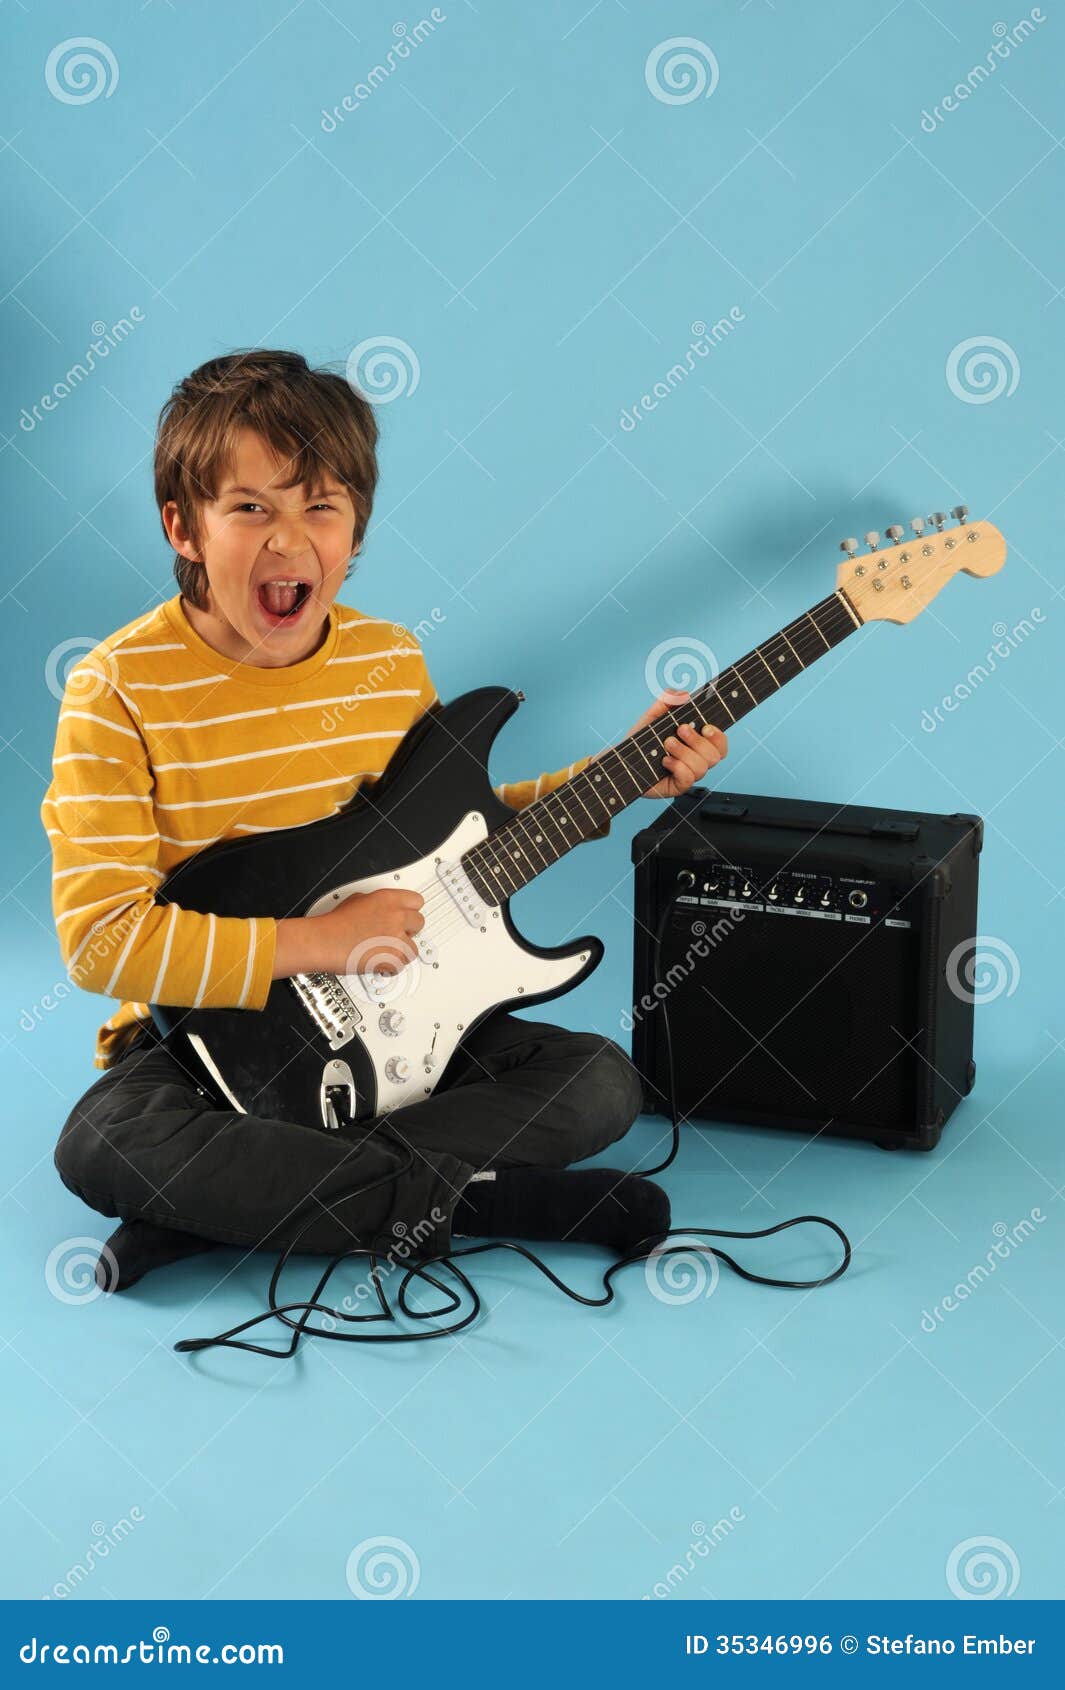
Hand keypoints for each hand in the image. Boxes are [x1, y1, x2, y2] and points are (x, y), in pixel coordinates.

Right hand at [318, 886, 424, 975]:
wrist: (325, 941)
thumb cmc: (334, 924)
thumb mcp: (357, 900)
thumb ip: (378, 903)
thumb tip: (383, 909)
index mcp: (388, 899)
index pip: (417, 901)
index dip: (411, 910)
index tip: (408, 916)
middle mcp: (396, 916)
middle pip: (419, 923)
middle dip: (408, 930)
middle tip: (396, 935)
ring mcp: (396, 937)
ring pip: (414, 947)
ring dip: (401, 951)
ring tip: (386, 951)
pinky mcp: (392, 957)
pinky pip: (402, 965)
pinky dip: (392, 966)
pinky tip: (380, 962)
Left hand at [595, 688, 728, 800]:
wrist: (622, 760)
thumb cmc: (640, 741)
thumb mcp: (652, 716)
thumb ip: (667, 701)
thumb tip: (684, 694)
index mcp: (696, 744)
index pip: (720, 743)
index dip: (719, 737)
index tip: (706, 727)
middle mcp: (696, 760)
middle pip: (715, 756)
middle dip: (698, 741)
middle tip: (680, 730)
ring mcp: (688, 774)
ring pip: (702, 767)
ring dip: (685, 752)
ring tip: (667, 744)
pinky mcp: (678, 786)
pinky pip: (689, 779)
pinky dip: (678, 766)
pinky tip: (664, 761)